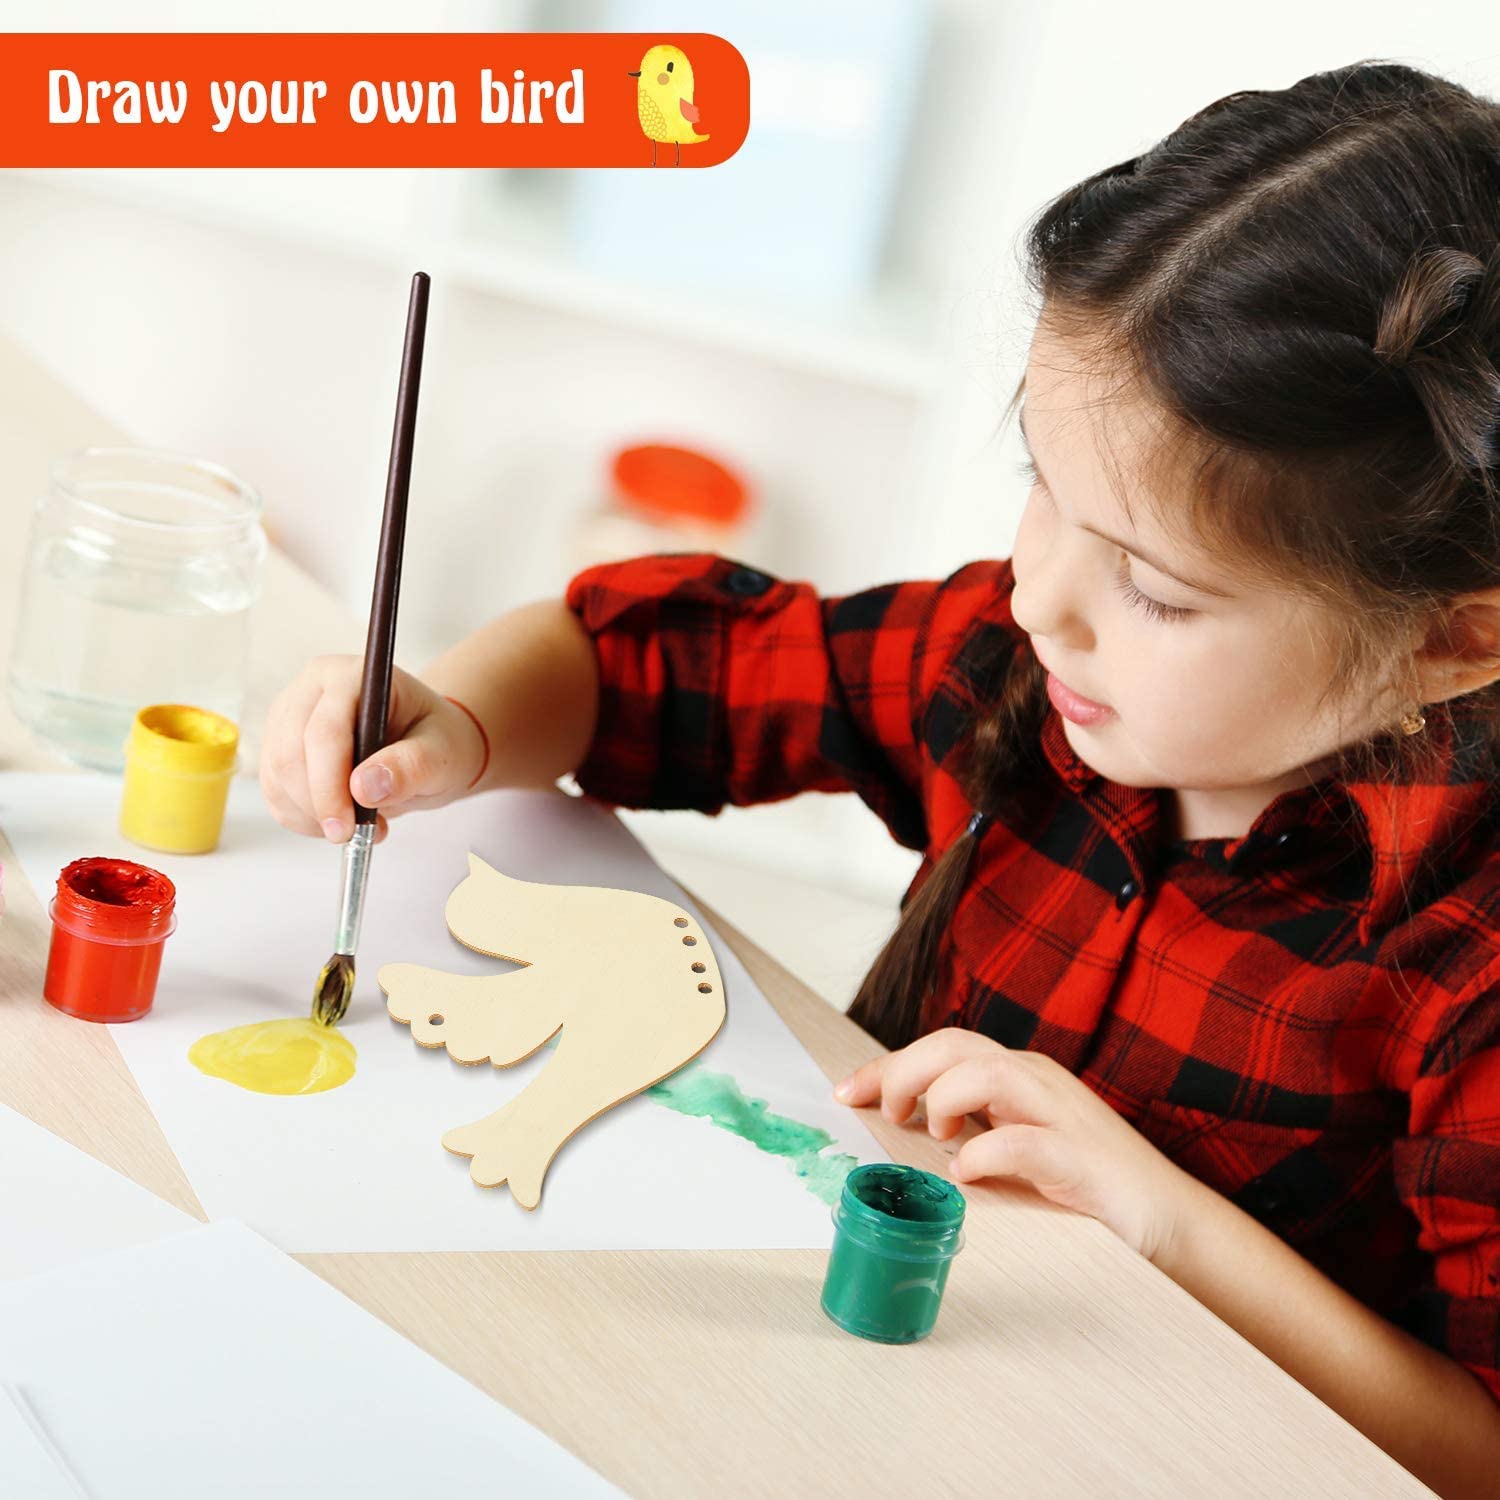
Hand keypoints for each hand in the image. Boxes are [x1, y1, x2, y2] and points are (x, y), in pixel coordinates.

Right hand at [259, 656, 487, 843]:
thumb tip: (365, 787)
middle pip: (290, 754)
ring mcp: (288, 717)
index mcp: (352, 676)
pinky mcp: (278, 747)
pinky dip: (302, 817)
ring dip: (311, 815)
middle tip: (354, 835)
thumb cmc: (437, 741)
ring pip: (276, 776)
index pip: (325, 731)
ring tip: (359, 825)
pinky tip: (338, 819)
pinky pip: (274, 792)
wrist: (427, 747)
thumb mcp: (442, 753)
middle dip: (319, 805)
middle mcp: (311, 689)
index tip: (347, 826)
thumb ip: (411, 766)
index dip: (329, 784)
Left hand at [834, 1028, 1196, 1261]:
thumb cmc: (1082, 1182)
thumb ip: (970, 1127)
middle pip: (957, 1044)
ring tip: (933, 1136)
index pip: (942, 1047)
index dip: (888, 1065)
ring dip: (945, 1099)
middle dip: (905, 1070)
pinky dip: (985, 1153)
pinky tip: (967, 1173)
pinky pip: (1025, 1140)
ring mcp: (1062, 1114)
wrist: (1166, 1217)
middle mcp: (1036, 1080)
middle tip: (885, 1112)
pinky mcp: (1082, 1158)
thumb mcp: (1014, 1144)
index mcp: (1017, 1075)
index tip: (847, 1092)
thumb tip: (905, 1129)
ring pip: (988, 1073)